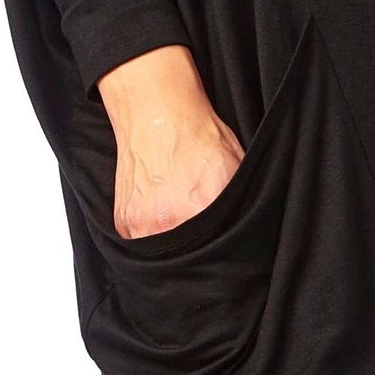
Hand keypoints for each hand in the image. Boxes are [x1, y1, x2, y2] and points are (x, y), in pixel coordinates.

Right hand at [98, 44, 245, 240]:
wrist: (159, 113)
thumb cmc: (199, 137)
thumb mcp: (237, 169)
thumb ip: (241, 206)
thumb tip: (250, 233)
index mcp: (201, 211)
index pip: (218, 254)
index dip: (223, 253)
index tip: (225, 251)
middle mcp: (167, 223)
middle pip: (188, 260)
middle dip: (197, 252)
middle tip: (203, 233)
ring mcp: (141, 224)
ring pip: (163, 258)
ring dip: (173, 244)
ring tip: (182, 220)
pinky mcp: (123, 223)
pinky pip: (141, 243)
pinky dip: (153, 233)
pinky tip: (162, 211)